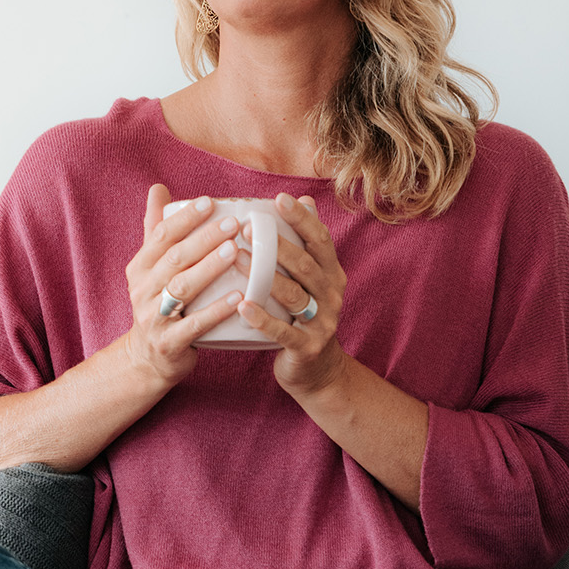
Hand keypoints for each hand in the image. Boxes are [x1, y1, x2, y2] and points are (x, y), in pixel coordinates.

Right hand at [122, 185, 250, 387]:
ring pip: (183, 288)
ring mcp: (155, 317)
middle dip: (204, 239)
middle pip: (175, 258)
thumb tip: (158, 188)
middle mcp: (143, 290)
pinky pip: (195, 325)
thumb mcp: (151, 269)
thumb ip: (156, 230)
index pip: (161, 236)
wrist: (147, 359)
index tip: (211, 202)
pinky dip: (216, 310)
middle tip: (234, 224)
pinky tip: (237, 297)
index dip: (185, 218)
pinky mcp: (169, 343)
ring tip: (235, 251)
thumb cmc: (159, 305)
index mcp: (140, 268)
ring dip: (210, 268)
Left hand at [234, 194, 347, 396]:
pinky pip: (283, 332)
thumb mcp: (310, 280)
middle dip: (277, 244)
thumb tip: (305, 197)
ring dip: (264, 275)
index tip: (279, 199)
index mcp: (332, 274)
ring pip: (294, 295)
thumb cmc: (303, 316)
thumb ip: (306, 244)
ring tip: (235, 258)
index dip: (302, 219)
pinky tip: (242, 305)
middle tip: (244, 228)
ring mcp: (322, 322)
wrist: (316, 371)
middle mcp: (332, 295)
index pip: (320, 240)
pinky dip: (262, 318)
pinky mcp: (307, 347)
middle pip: (306, 265)